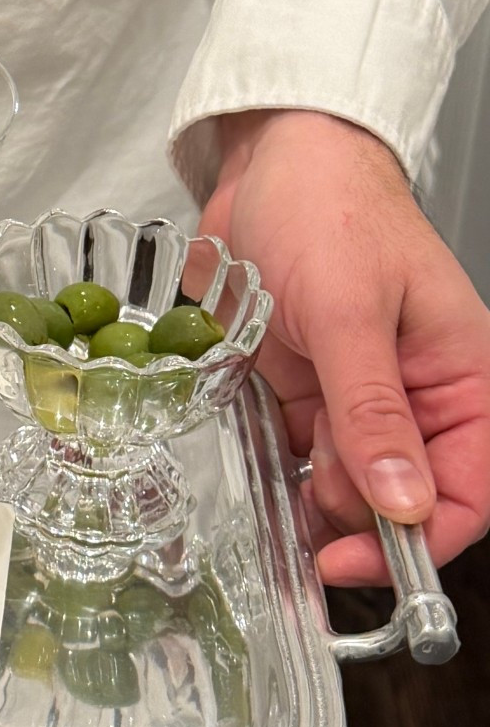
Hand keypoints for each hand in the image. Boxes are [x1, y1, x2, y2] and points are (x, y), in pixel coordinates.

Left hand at [201, 110, 489, 585]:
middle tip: (303, 519)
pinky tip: (258, 471)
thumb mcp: (348, 312)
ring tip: (277, 483)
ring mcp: (362, 396)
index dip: (421, 540)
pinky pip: (305, 456)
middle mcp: (418, 396)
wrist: (268, 159)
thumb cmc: (326, 208)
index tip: (358, 567)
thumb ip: (372, 410)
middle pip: (405, 500)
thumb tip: (404, 504)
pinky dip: (284, 473)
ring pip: (351, 487)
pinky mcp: (310, 390)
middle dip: (357, 522)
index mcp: (461, 379)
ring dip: (314, 503)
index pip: (470, 490)